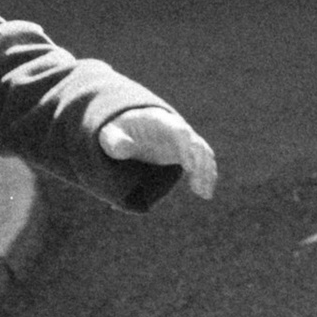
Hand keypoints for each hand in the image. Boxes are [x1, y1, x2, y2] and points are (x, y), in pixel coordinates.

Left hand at [98, 105, 217, 198]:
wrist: (127, 127)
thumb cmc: (117, 131)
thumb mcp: (109, 134)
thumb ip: (114, 141)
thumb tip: (123, 148)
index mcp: (160, 121)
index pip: (179, 131)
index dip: (187, 147)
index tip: (188, 167)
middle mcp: (177, 129)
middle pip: (196, 144)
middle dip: (200, 164)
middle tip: (198, 187)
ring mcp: (183, 141)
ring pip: (203, 154)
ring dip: (206, 173)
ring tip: (204, 194)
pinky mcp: (185, 153)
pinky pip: (202, 163)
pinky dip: (205, 176)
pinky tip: (204, 193)